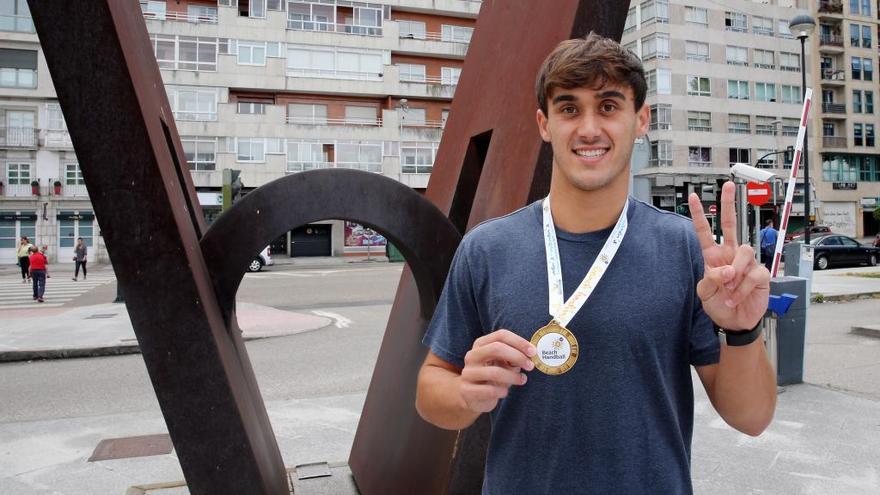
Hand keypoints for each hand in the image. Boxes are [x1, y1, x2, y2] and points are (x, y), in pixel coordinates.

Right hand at [459, 329, 535, 412]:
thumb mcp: (502, 363)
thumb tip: (531, 354)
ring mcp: (467, 373)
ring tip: (522, 380)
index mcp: (480, 344)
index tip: (533, 352)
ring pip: (494, 372)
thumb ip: (514, 356)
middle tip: (531, 366)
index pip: (500, 335)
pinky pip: (490, 390)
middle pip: (496, 348)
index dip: (519, 341)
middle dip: (517, 356)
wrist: (472, 397)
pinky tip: (505, 392)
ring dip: (513, 377)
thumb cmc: (492, 376)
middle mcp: (471, 356)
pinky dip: (502, 391)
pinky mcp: (467, 390)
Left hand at [688, 182, 769, 330]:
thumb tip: (727, 269)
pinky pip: (754, 273)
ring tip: (730, 290)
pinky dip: (743, 288)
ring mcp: (747, 262)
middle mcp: (731, 254)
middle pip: (731, 224)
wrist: (735, 322)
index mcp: (713, 256)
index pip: (705, 232)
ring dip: (735, 273)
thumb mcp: (705, 294)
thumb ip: (710, 279)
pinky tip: (738, 297)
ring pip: (744, 251)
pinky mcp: (760, 274)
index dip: (698, 215)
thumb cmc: (718, 305)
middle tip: (728, 184)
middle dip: (729, 204)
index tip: (693, 197)